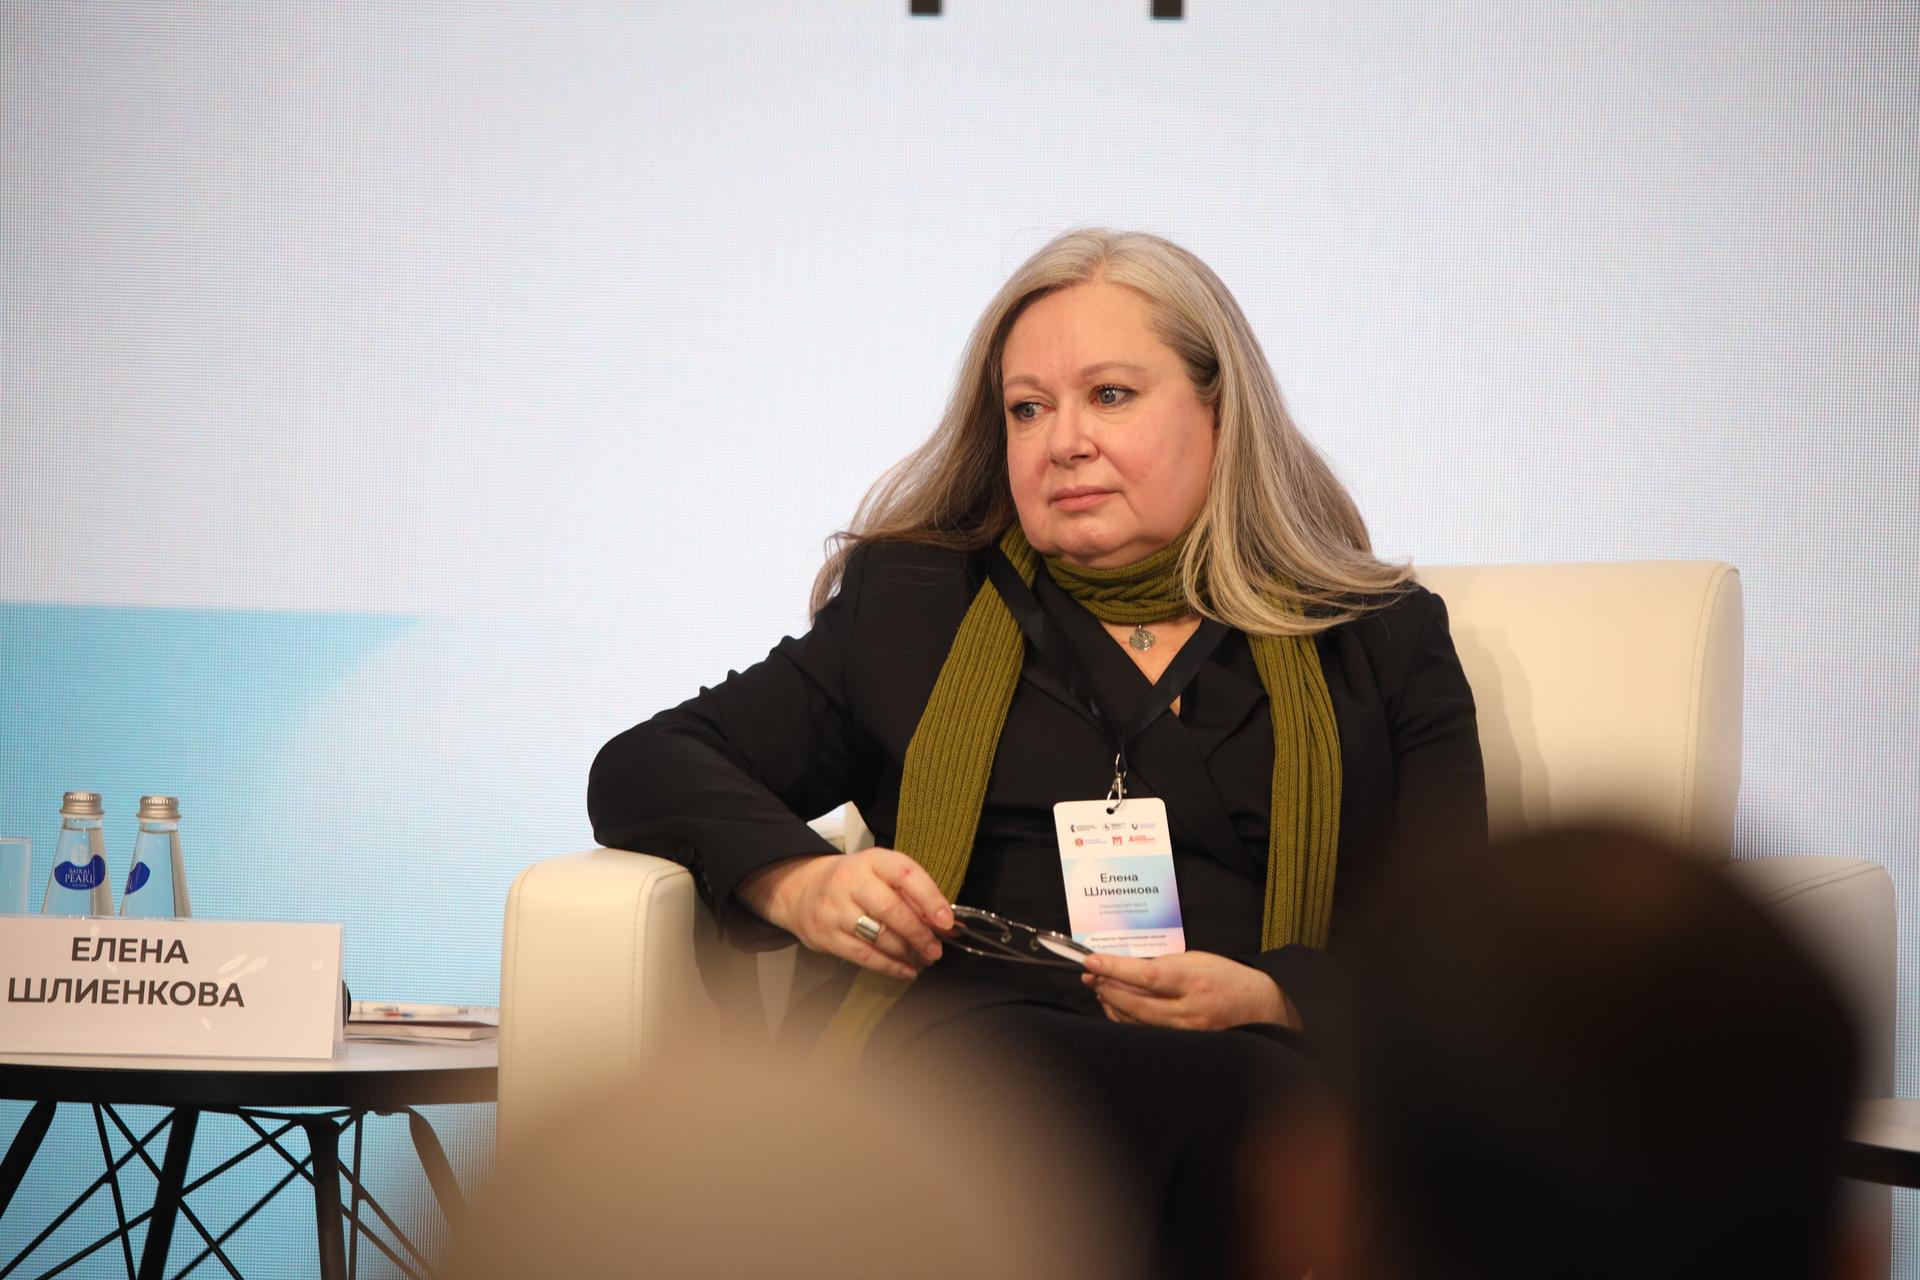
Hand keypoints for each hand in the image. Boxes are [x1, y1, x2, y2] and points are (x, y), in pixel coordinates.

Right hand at [735, 848, 952, 981]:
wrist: (802, 889)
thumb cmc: (854, 882)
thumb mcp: (880, 875)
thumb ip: (912, 896)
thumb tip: (949, 925)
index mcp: (872, 860)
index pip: (905, 873)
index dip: (930, 897)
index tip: (947, 921)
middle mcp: (851, 881)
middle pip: (891, 909)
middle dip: (919, 934)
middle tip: (936, 950)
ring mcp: (835, 909)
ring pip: (878, 936)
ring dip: (907, 953)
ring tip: (924, 959)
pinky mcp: (826, 936)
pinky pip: (864, 956)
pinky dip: (889, 966)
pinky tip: (906, 970)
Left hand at [1081, 950, 1297, 1030]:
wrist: (1259, 1009)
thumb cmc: (1227, 979)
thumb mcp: (1198, 960)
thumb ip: (1164, 964)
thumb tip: (1126, 967)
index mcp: (1193, 980)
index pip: (1146, 976)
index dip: (1115, 969)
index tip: (1091, 961)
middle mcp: (1189, 1010)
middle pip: (1136, 1003)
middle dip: (1107, 987)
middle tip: (1090, 975)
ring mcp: (1185, 1032)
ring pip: (1136, 1022)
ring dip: (1112, 1004)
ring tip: (1101, 987)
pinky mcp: (1183, 1045)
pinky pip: (1145, 1033)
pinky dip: (1126, 1019)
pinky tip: (1117, 1006)